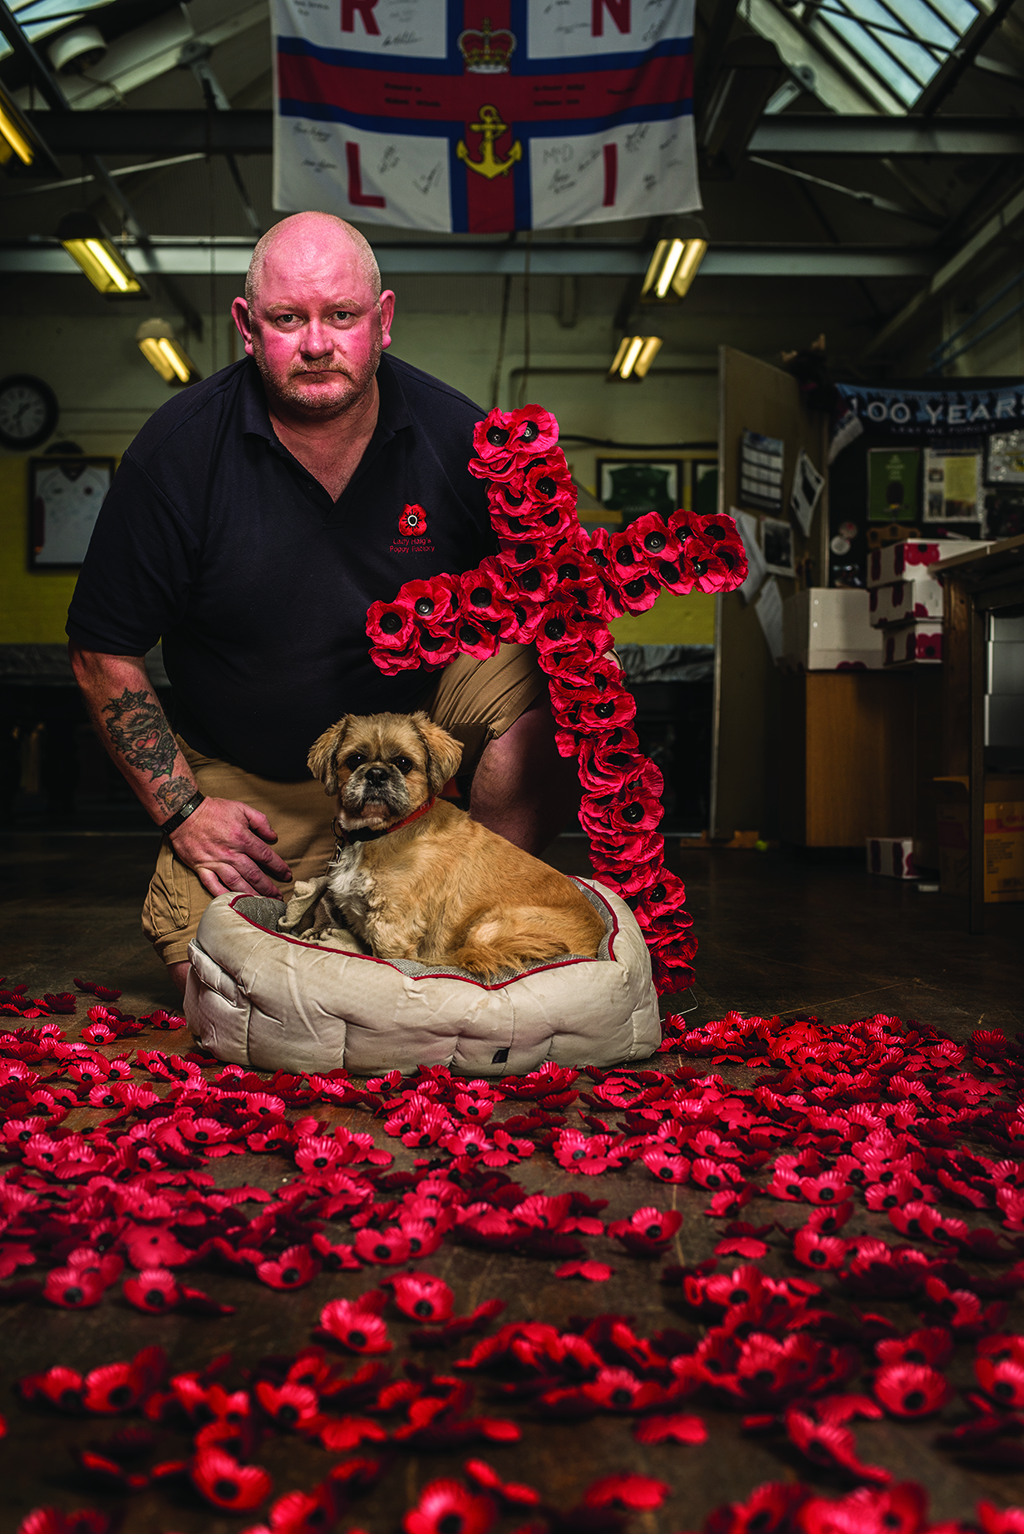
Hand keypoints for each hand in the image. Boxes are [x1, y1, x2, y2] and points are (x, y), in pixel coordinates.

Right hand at [168, 796, 292, 897]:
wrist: (184, 812)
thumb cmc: (214, 810)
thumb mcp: (241, 808)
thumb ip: (260, 821)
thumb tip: (273, 836)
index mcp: (242, 837)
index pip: (265, 855)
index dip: (278, 867)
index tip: (287, 875)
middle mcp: (230, 853)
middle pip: (253, 874)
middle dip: (268, 887)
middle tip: (278, 898)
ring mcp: (215, 862)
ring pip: (236, 883)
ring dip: (250, 895)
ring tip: (261, 905)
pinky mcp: (201, 867)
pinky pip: (213, 885)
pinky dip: (223, 895)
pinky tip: (233, 904)